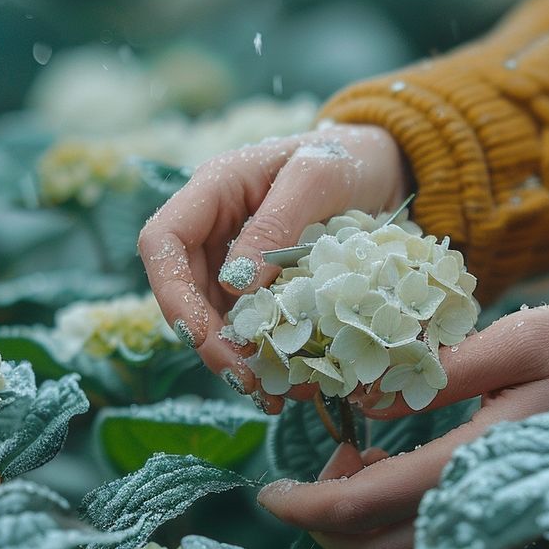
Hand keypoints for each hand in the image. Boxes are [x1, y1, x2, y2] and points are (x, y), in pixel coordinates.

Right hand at [137, 124, 410, 409]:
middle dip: (208, 339)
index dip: (171, 293)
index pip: (162, 242)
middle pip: (183, 288)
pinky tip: (287, 379)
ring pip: (215, 314)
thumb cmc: (350, 157)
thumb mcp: (318, 178)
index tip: (202, 336)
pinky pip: (250, 321)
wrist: (386, 165)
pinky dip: (264, 353)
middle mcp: (216, 224)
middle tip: (246, 378)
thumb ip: (275, 224)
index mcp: (215, 188)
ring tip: (272, 391)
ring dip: (236, 356)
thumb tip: (234, 286)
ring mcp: (237, 254)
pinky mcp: (263, 281)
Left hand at [257, 299, 548, 548]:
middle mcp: (490, 506)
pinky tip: (395, 472)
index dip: (307, 505)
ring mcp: (507, 524)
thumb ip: (437, 371)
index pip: (368, 504)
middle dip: (327, 527)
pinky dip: (398, 529)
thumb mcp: (517, 338)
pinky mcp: (517, 523)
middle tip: (318, 469)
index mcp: (481, 457)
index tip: (269, 491)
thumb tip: (362, 396)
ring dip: (363, 533)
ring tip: (357, 465)